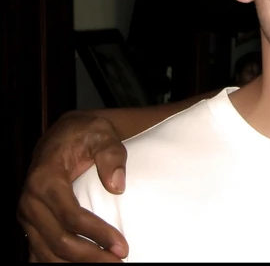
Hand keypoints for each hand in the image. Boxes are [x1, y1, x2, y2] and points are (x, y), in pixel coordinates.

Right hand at [17, 112, 129, 261]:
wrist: (64, 135)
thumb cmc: (85, 135)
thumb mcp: (102, 135)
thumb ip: (112, 156)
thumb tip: (118, 184)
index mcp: (45, 179)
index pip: (71, 216)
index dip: (97, 233)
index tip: (122, 246)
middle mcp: (30, 202)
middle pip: (59, 240)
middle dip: (90, 256)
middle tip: (119, 261)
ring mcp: (28, 217)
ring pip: (47, 253)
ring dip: (76, 264)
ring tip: (107, 265)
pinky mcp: (32, 226)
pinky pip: (39, 253)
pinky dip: (58, 264)